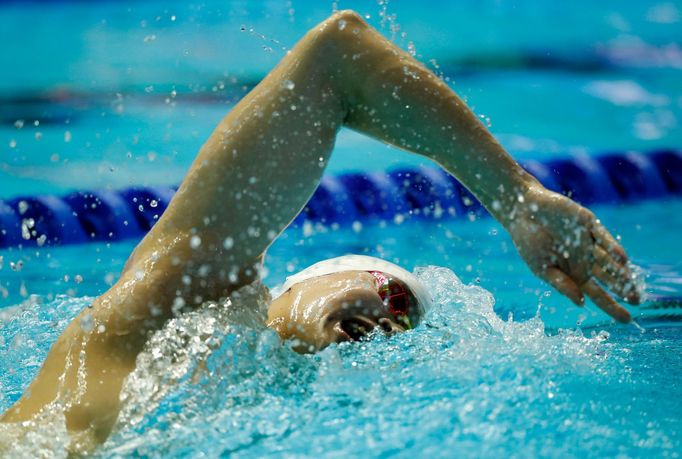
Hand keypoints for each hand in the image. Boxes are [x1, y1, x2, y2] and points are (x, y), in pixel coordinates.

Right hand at [504, 186, 640, 322]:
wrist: (522, 210)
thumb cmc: (528, 241)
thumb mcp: (542, 268)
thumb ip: (561, 284)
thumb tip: (581, 303)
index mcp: (573, 273)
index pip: (597, 293)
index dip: (611, 306)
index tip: (626, 319)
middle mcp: (584, 259)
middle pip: (608, 278)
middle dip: (623, 289)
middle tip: (637, 301)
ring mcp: (588, 242)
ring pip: (609, 259)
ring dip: (620, 272)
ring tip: (632, 284)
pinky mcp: (587, 224)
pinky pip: (602, 237)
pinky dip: (612, 247)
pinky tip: (622, 258)